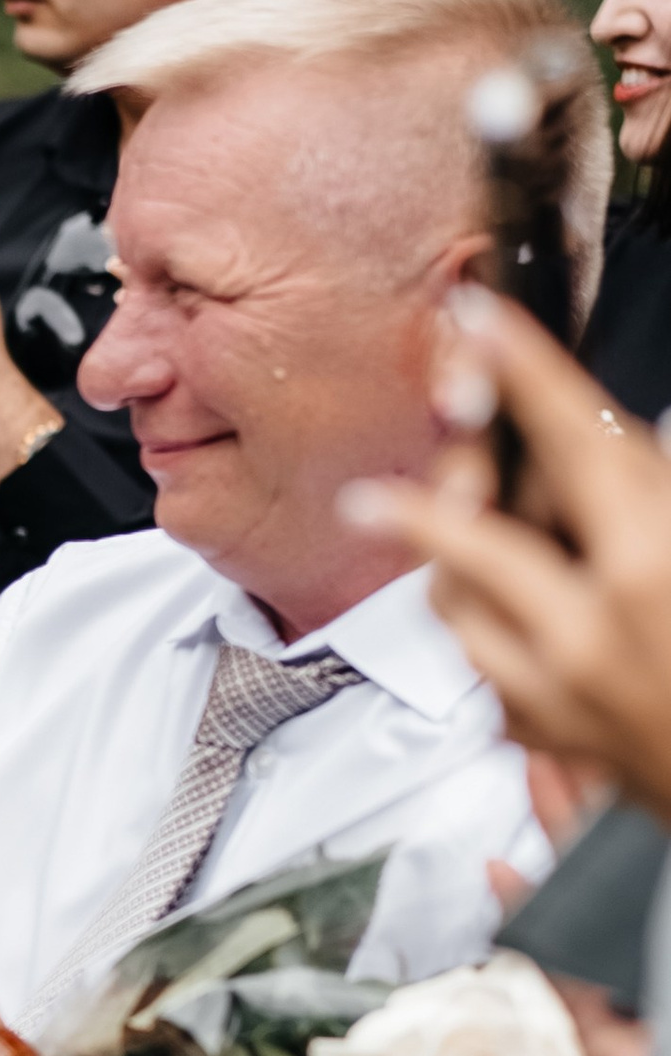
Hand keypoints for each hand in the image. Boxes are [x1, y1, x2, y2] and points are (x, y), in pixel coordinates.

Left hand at [341, 291, 670, 819]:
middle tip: (434, 419)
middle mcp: (590, 632)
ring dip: (439, 549)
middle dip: (444, 468)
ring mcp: (557, 694)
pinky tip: (484, 598)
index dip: (521, 369)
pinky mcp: (547, 738)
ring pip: (457, 600)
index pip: (571, 440)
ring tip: (411, 507)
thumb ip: (666, 494)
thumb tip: (634, 438)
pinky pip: (481, 665)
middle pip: (476, 525)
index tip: (478, 317)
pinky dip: (478, 622)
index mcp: (653, 570)